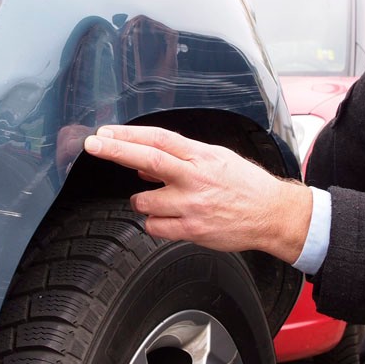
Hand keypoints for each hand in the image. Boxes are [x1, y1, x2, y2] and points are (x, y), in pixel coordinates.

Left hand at [83, 125, 312, 262]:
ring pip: (144, 201)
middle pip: (148, 159)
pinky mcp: (192, 230)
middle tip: (92, 144)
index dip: (128, 134)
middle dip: (116, 150)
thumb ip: (180, 159)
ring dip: (142, 200)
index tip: (105, 132)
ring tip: (161, 199)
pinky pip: (154, 226)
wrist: (272, 214)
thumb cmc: (245, 185)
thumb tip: (143, 165)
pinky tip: (170, 218)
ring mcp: (192, 205)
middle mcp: (195, 178)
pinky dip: (155, 222)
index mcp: (201, 156)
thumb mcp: (216, 160)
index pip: (158, 139)